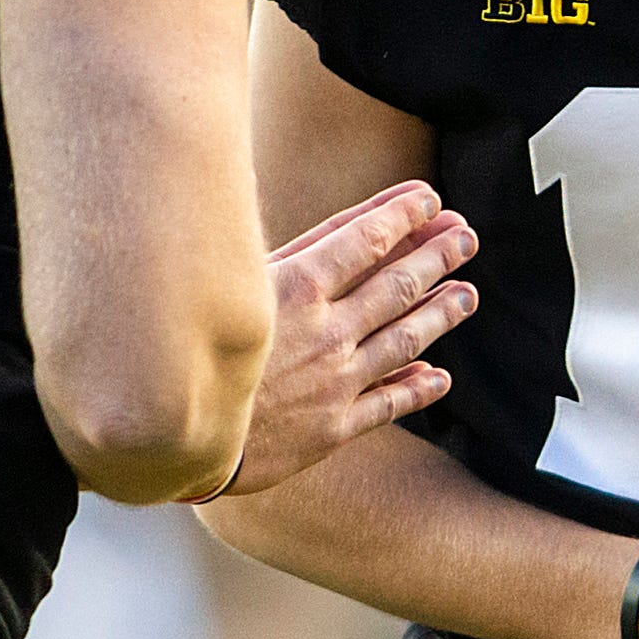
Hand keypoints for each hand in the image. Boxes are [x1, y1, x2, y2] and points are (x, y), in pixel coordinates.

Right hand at [216, 182, 476, 497]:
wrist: (172, 438)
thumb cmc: (185, 349)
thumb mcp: (227, 286)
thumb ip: (278, 250)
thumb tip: (313, 212)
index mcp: (297, 288)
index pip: (367, 241)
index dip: (404, 217)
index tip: (432, 200)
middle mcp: (326, 332)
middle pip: (396, 286)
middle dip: (436, 256)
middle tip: (465, 235)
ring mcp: (335, 381)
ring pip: (404, 340)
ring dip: (440, 314)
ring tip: (467, 294)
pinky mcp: (333, 427)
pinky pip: (388, 404)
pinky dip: (418, 389)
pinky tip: (440, 376)